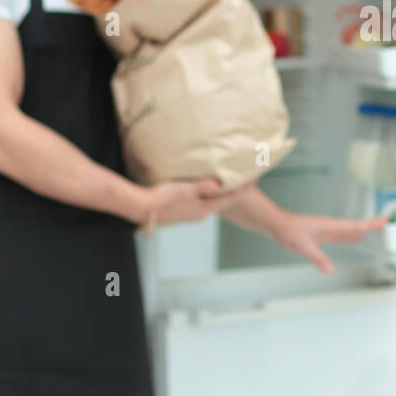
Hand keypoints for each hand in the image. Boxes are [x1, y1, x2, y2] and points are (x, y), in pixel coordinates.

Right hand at [137, 179, 254, 234]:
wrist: (141, 208)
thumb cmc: (161, 197)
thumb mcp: (183, 190)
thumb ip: (201, 187)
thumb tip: (218, 185)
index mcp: (203, 209)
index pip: (228, 199)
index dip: (242, 189)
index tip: (254, 180)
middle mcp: (201, 214)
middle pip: (223, 202)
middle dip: (234, 191)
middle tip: (245, 180)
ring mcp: (192, 215)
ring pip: (213, 203)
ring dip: (222, 194)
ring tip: (230, 183)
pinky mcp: (184, 212)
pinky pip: (203, 203)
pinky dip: (210, 196)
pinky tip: (208, 190)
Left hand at [270, 211, 392, 273]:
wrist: (277, 224)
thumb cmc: (288, 231)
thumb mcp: (303, 247)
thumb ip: (318, 258)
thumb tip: (330, 270)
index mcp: (330, 226)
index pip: (355, 225)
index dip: (370, 224)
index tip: (384, 220)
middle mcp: (330, 226)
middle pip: (355, 226)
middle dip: (370, 225)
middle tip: (385, 222)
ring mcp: (326, 229)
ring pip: (348, 229)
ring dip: (361, 230)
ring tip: (373, 230)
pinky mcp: (321, 232)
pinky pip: (341, 234)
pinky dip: (350, 235)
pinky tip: (353, 237)